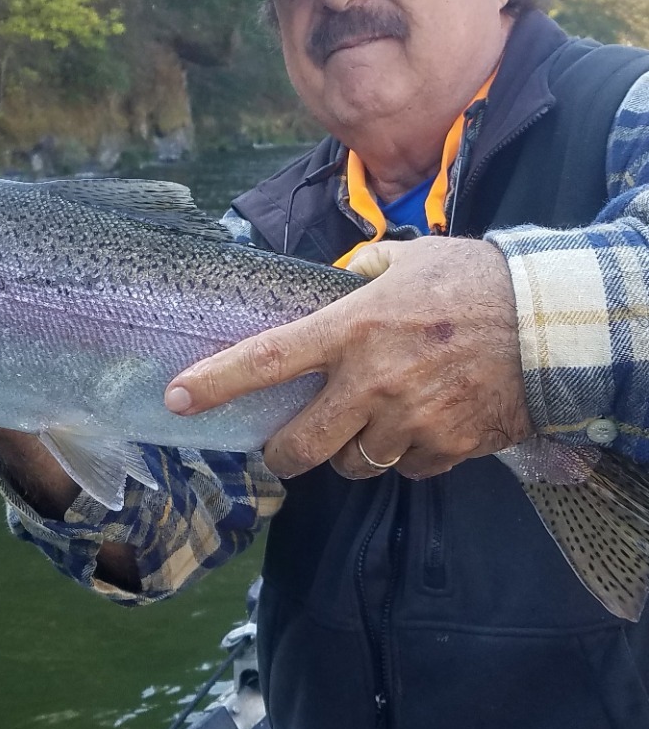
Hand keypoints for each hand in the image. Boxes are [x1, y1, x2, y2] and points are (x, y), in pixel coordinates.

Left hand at [164, 237, 533, 479]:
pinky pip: (403, 469)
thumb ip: (361, 273)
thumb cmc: (475, 281)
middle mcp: (372, 382)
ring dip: (348, 452)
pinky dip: (402, 456)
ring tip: (367, 426)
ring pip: (352, 464)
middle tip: (285, 446)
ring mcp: (408, 422)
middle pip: (300, 445)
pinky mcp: (444, 449)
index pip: (268, 359)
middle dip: (283, 453)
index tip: (177, 398)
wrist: (552, 323)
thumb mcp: (408, 258)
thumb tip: (340, 280)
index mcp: (352, 329)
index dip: (216, 382)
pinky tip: (418, 427)